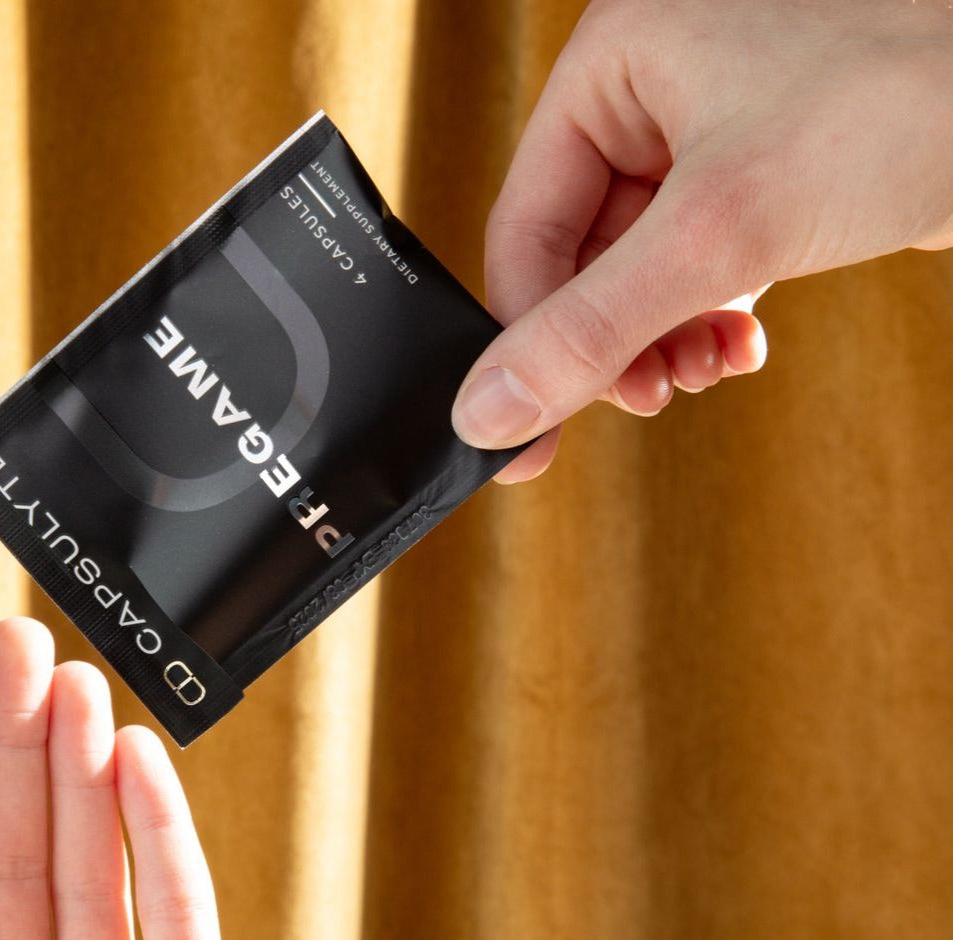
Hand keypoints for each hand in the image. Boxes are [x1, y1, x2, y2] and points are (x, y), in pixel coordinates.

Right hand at [452, 0, 952, 479]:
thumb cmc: (915, 89)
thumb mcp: (721, 230)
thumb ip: (590, 329)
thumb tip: (488, 410)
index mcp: (616, 59)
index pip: (524, 224)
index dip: (526, 333)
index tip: (530, 421)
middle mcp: (656, 88)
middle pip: (580, 256)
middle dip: (612, 340)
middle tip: (639, 398)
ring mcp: (715, 130)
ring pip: (640, 271)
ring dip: (661, 341)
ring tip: (700, 370)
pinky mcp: (769, 173)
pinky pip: (700, 267)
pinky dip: (708, 319)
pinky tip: (737, 345)